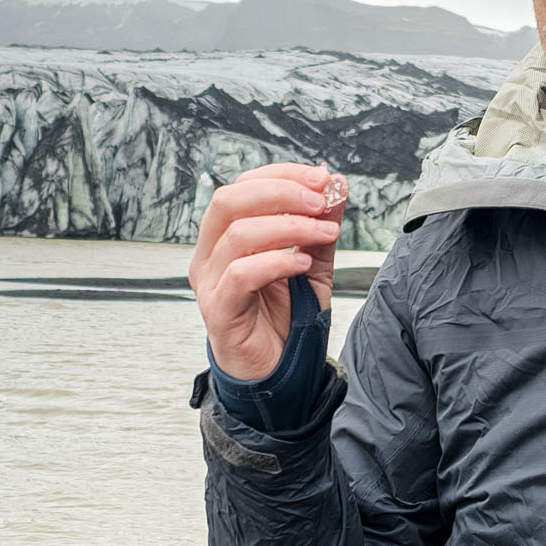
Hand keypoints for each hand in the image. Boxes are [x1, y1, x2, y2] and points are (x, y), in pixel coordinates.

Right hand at [187, 163, 347, 379]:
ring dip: (288, 226)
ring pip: (237, 234)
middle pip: (229, 200)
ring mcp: (210, 281)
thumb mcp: (312, 265)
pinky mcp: (218, 309)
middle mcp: (210, 253)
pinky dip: (276, 262)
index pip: (243, 186)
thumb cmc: (286, 317)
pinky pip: (240, 275)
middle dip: (281, 191)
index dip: (281, 175)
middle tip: (321, 200)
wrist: (277, 370)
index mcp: (226, 235)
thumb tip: (336, 186)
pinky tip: (303, 264)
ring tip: (324, 232)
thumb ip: (320, 228)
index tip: (321, 177)